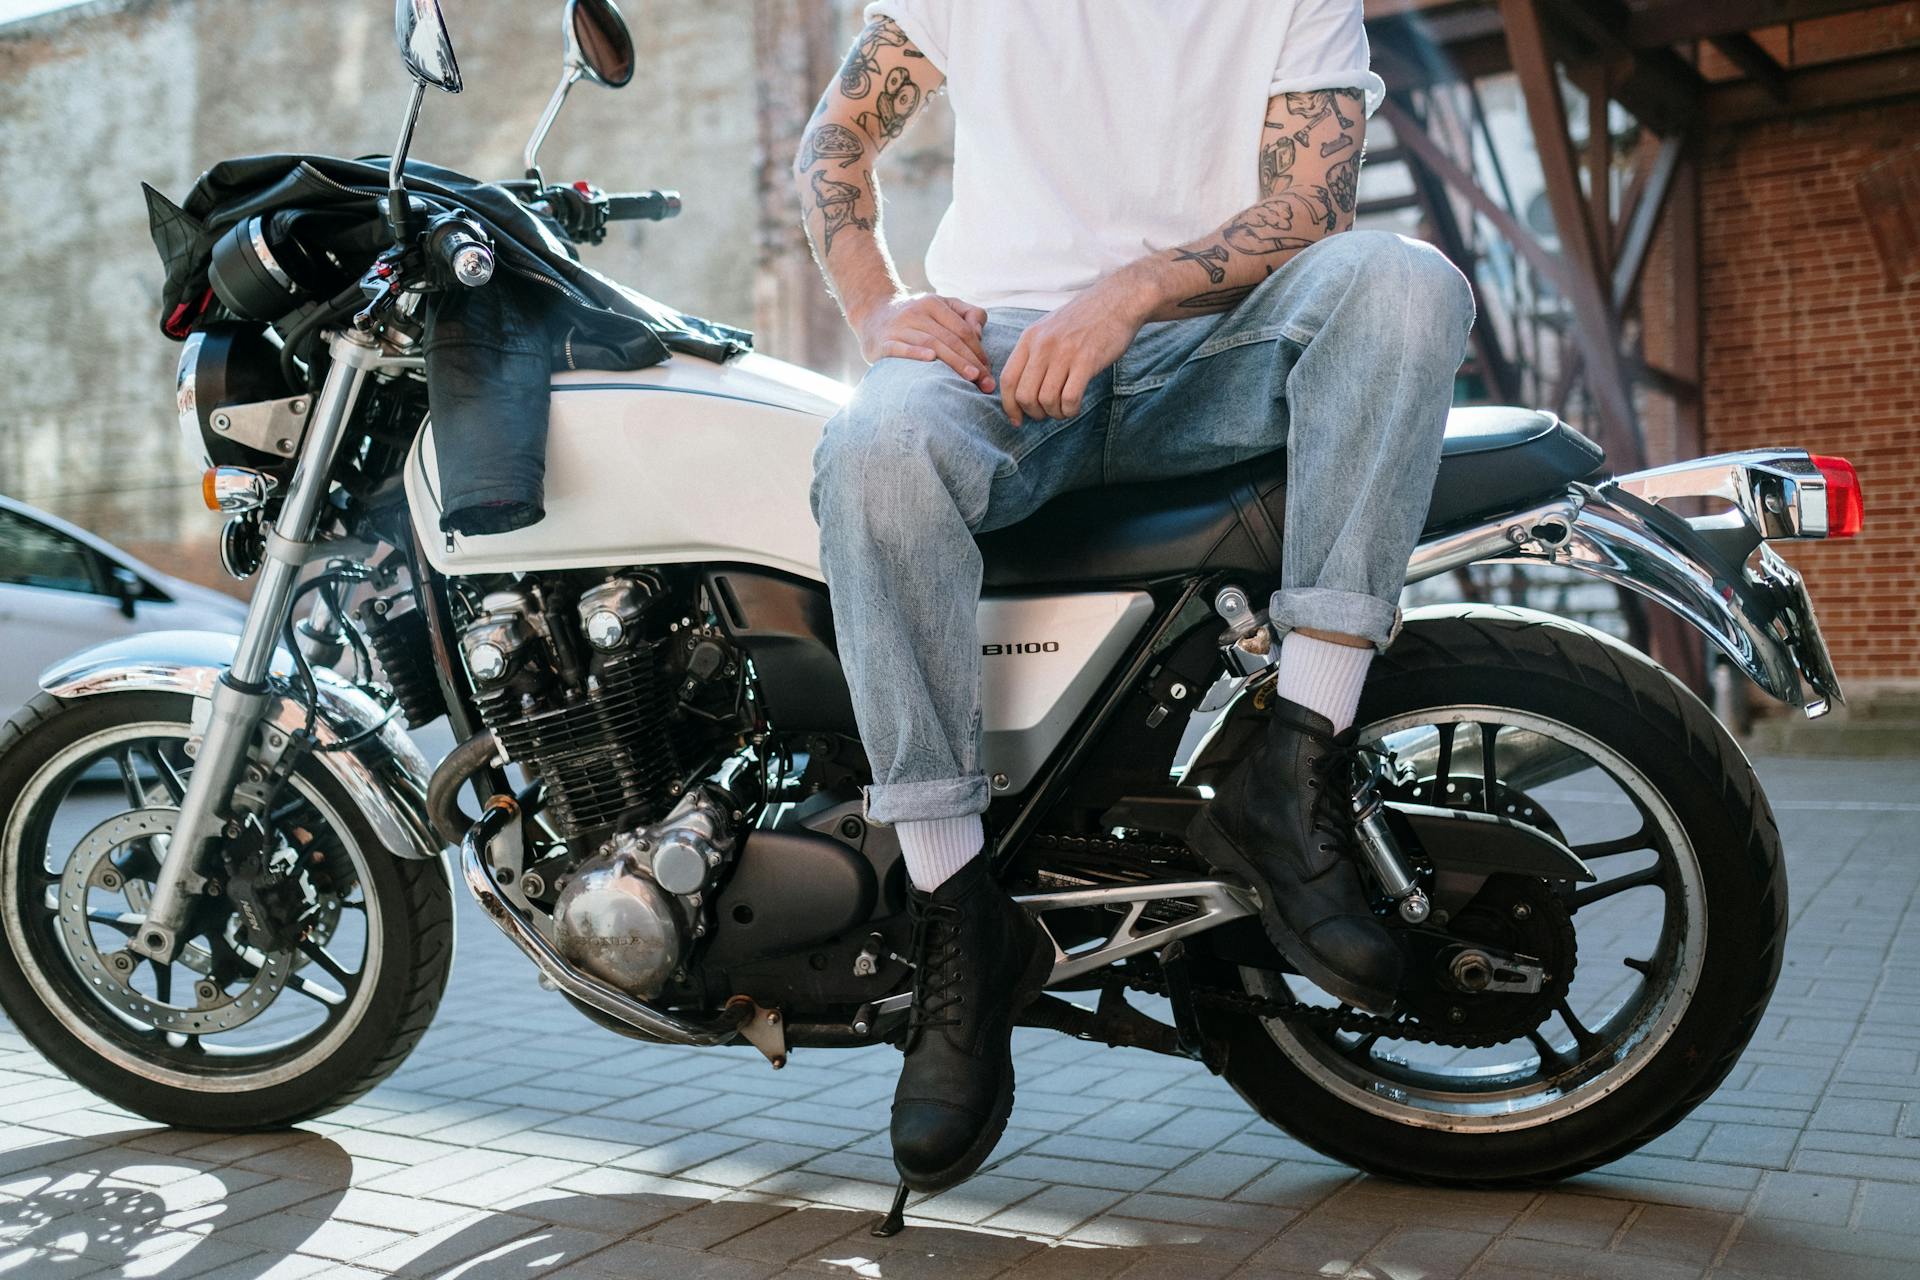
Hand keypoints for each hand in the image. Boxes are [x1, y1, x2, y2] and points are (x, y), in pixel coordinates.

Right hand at [853, 293, 995, 392]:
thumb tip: (979, 333)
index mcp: (933, 303)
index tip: (989, 371)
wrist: (872, 313)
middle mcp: (916, 312)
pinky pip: (900, 348)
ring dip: (953, 362)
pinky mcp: (883, 342)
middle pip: (950, 339)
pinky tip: (930, 360)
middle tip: (986, 382)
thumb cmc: (916, 315)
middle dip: (971, 361)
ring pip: (931, 344)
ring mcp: (899, 327)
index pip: (962, 329)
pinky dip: (915, 353)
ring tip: (971, 378)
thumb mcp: (941, 305)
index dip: (978, 350)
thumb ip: (967, 313)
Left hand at [1001, 274, 1150, 425]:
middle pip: (1024, 395)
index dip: (1009, 405)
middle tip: (1047, 413)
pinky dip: (1070, 410)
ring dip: (1055, 413)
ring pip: (1046, 400)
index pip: (1007, 379)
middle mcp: (1043, 345)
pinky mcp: (1086, 361)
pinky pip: (1069, 398)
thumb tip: (1023, 388)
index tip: (1017, 419)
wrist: (1118, 300)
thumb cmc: (1085, 318)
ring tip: (1064, 409)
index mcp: (1030, 338)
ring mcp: (1064, 353)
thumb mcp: (1049, 328)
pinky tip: (1075, 406)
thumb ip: (1034, 353)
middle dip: (1034, 413)